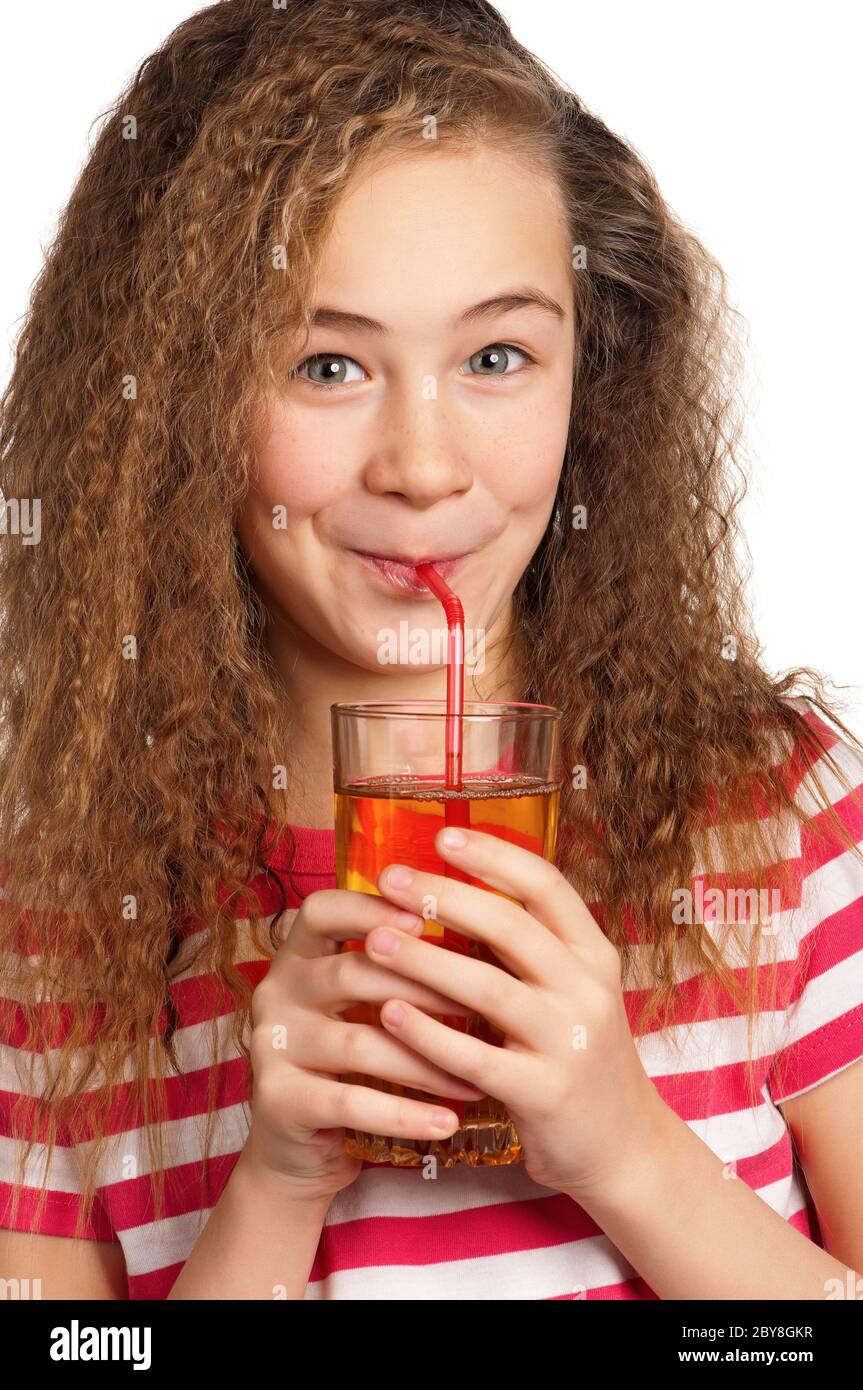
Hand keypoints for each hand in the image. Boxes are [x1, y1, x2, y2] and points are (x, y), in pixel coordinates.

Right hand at [246, 888, 485, 1200]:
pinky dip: (405, 1114)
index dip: (371, 908)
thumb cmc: (348, 1061)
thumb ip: (394, 964)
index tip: (426, 922)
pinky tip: (448, 1122)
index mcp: (296, 956)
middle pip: (351, 973)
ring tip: (476, 1078)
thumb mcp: (360, 1004)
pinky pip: (351, 1102)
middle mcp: (276, 992)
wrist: (296, 1149)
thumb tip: (478, 928)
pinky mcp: (278, 1100)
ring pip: (360, 1043)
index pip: (321, 910)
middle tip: (481, 1006)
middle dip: (424, 989)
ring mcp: (271, 1046)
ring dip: (427, 1062)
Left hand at [369, 826, 666, 1199]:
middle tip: (388, 879)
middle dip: (443, 896)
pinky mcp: (543, 1093)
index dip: (493, 856)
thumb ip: (531, 947)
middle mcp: (587, 989)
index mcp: (594, 954)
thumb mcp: (573, 990)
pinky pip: (475, 1057)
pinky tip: (389, 1015)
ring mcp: (568, 1042)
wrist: (623, 1147)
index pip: (546, 885)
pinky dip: (428, 1033)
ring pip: (487, 987)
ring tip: (374, 939)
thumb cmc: (579, 1055)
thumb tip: (455, 888)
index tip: (442, 835)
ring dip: (424, 960)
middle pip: (510, 926)